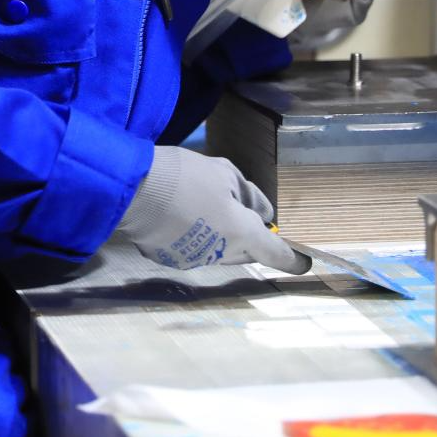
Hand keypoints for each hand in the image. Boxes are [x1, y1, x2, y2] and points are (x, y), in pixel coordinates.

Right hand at [119, 146, 310, 273]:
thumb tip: (263, 214)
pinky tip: (181, 215)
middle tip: (241, 210)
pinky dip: (196, 237)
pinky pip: (194, 250)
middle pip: (247, 251)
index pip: (275, 252)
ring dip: (222, 236)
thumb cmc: (185, 177)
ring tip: (204, 206)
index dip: (291, 258)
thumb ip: (249, 195)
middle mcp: (221, 254)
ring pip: (220, 251)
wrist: (132, 189)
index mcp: (241, 233)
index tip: (304, 262)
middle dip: (250, 237)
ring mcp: (193, 260)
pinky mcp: (169, 259)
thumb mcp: (224, 173)